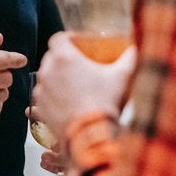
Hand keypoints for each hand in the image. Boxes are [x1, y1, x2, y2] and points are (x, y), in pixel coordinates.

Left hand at [33, 31, 135, 145]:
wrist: (91, 137)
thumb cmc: (105, 104)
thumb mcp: (123, 77)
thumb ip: (130, 58)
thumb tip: (136, 48)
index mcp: (64, 57)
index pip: (58, 38)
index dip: (68, 39)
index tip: (77, 45)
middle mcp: (48, 71)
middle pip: (51, 58)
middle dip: (63, 60)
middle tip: (78, 67)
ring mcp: (42, 91)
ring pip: (45, 78)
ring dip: (56, 79)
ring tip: (72, 86)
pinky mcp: (40, 109)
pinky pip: (41, 99)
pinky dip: (50, 99)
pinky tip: (61, 103)